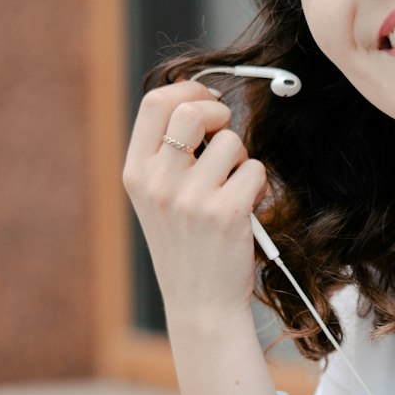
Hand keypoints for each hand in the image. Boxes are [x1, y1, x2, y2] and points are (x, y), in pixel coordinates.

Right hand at [122, 82, 267, 324]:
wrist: (201, 304)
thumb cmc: (187, 246)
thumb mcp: (158, 199)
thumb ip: (168, 155)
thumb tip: (202, 102)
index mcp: (136, 173)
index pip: (155, 103)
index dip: (187, 89)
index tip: (207, 97)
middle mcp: (158, 183)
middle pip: (192, 110)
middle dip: (219, 112)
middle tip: (226, 133)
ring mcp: (190, 198)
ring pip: (231, 141)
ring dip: (242, 158)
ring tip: (232, 187)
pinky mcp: (225, 213)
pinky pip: (255, 170)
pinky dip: (258, 184)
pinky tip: (246, 208)